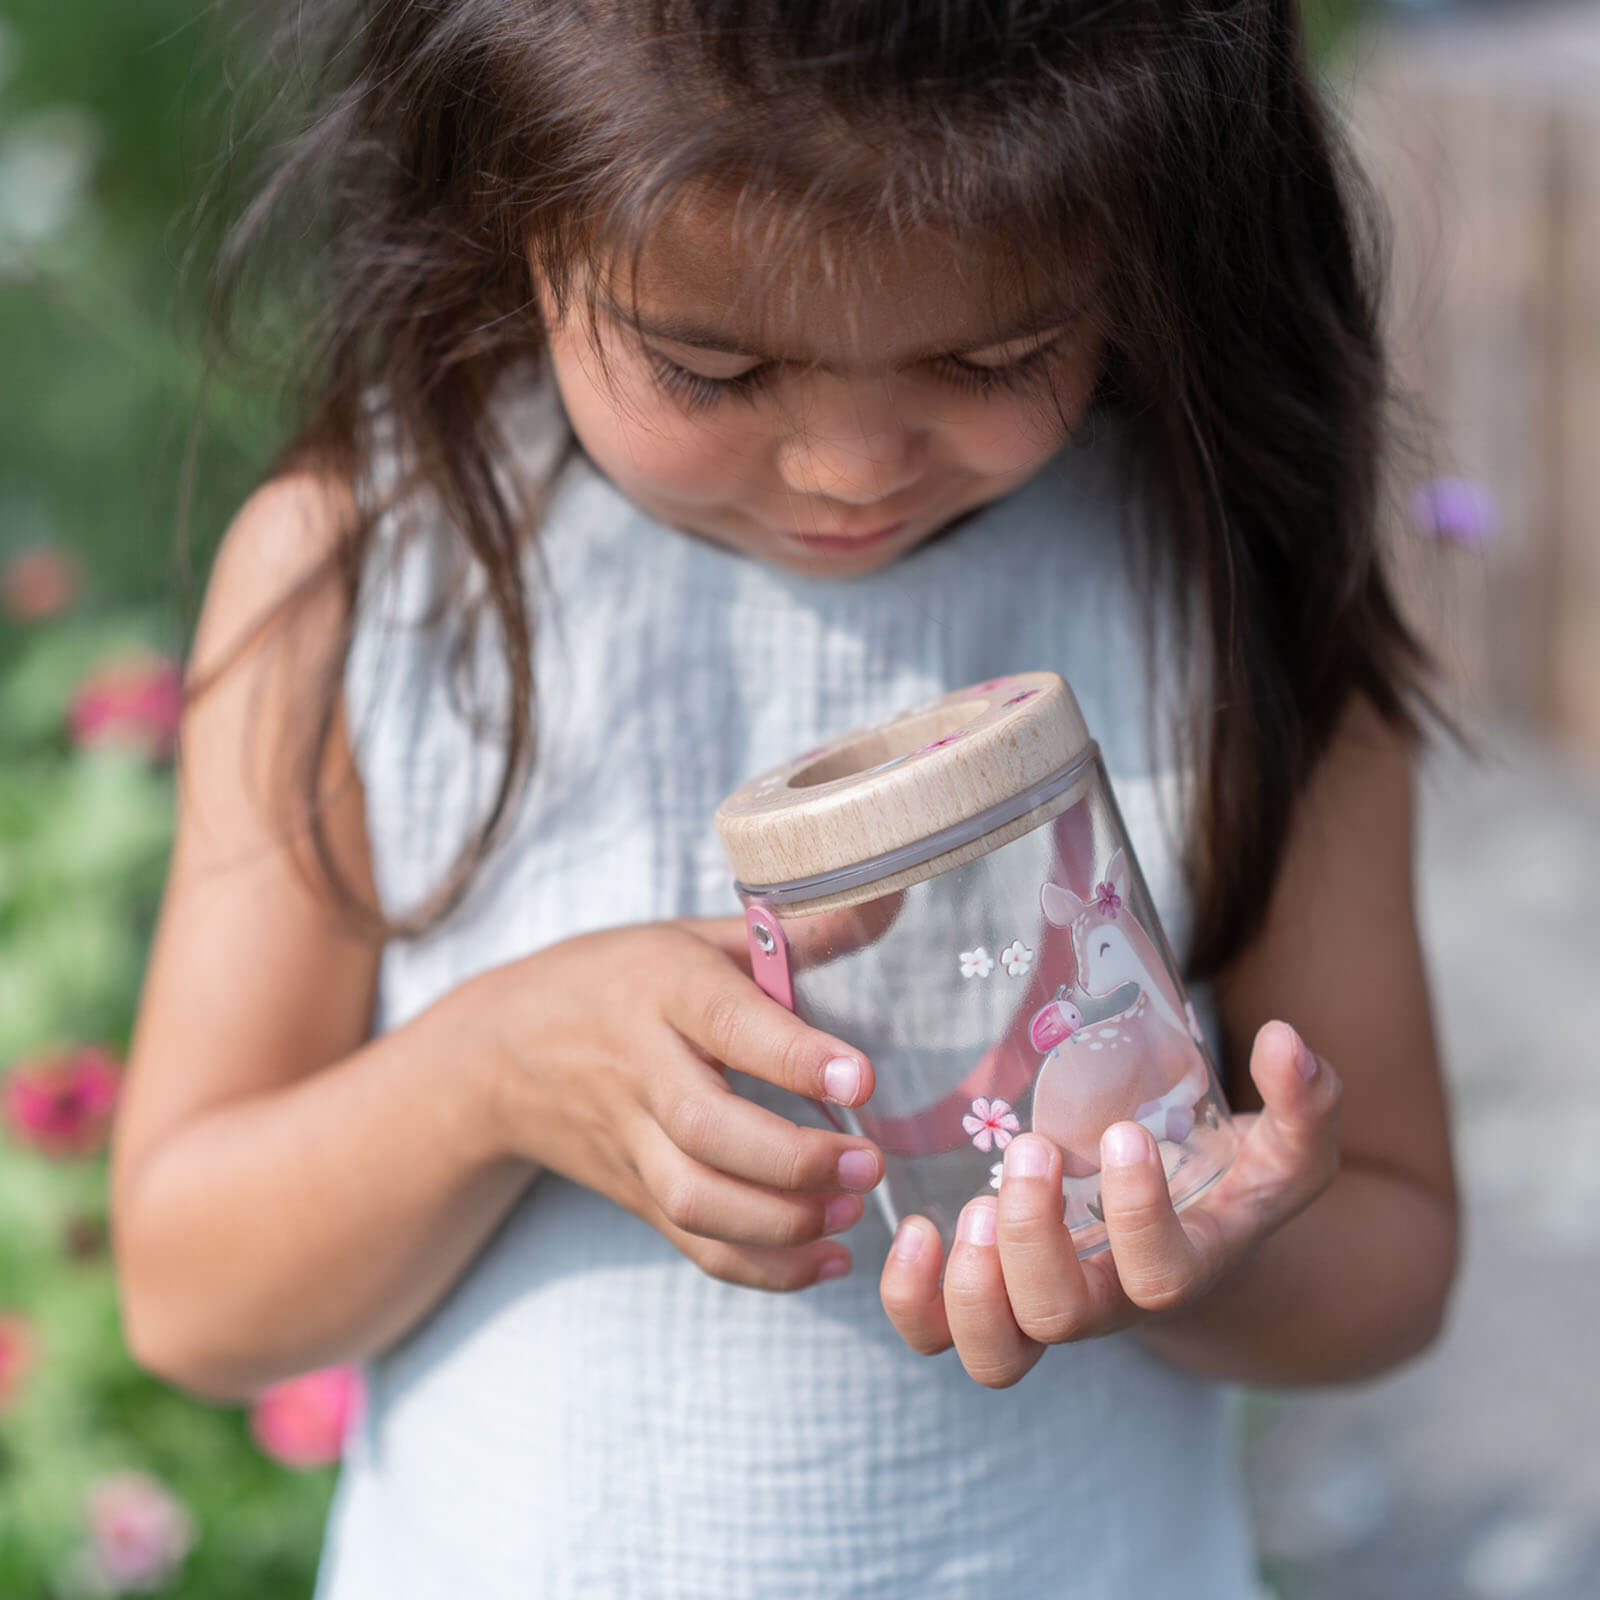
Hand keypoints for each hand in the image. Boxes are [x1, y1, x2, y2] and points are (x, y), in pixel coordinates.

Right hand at [478, 917, 882, 1290]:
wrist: (500, 1050)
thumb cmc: (619, 978)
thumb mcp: (693, 937)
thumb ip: (792, 932)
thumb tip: (890, 902)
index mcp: (663, 988)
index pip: (727, 1023)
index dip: (794, 1056)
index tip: (860, 1078)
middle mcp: (641, 1068)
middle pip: (707, 1129)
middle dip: (795, 1160)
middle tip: (870, 1163)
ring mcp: (630, 1139)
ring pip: (695, 1199)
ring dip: (781, 1223)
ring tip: (852, 1210)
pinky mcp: (633, 1191)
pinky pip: (693, 1244)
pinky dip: (762, 1268)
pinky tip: (825, 1258)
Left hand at [879, 1020, 1340, 1386]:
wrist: (1182, 1239)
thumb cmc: (1228, 1184)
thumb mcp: (1284, 1148)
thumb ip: (1306, 1103)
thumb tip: (1288, 1042)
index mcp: (1178, 1272)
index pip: (1160, 1278)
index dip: (1138, 1217)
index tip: (1125, 1135)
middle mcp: (1105, 1305)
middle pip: (1061, 1318)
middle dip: (1034, 1237)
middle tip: (1032, 1149)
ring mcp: (1040, 1310)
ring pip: (994, 1354)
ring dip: (972, 1286)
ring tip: (972, 1205)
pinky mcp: (986, 1298)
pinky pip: (934, 1334)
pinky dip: (912, 1298)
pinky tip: (915, 1228)